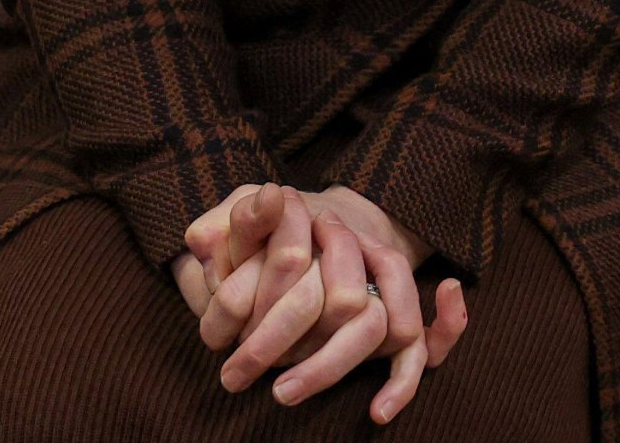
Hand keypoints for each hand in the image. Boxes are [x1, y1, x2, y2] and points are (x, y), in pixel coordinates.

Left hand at [180, 183, 467, 424]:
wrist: (328, 223)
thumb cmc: (277, 224)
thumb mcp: (247, 208)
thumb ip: (227, 221)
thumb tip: (200, 240)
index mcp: (317, 218)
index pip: (291, 257)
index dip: (254, 296)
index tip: (218, 331)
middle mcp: (357, 248)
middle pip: (334, 298)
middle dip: (278, 340)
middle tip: (234, 374)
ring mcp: (383, 284)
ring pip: (374, 327)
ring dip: (327, 365)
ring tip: (281, 394)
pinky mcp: (398, 319)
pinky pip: (419, 351)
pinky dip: (402, 381)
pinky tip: (376, 411)